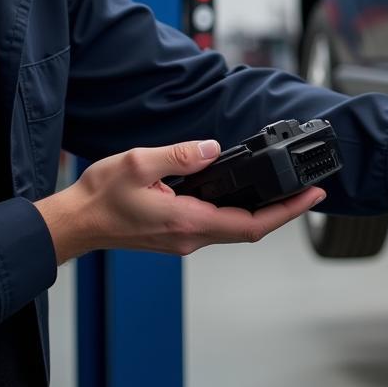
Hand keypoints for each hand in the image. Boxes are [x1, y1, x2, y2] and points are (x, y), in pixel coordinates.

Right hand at [35, 140, 325, 263]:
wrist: (76, 223)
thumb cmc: (100, 197)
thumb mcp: (139, 163)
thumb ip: (180, 155)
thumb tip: (213, 148)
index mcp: (188, 221)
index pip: (251, 224)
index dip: (287, 212)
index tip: (312, 197)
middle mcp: (192, 236)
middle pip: (251, 229)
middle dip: (285, 210)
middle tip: (312, 191)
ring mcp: (186, 238)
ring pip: (236, 229)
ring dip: (265, 212)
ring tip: (287, 190)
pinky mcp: (179, 233)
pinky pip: (219, 224)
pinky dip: (241, 211)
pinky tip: (247, 194)